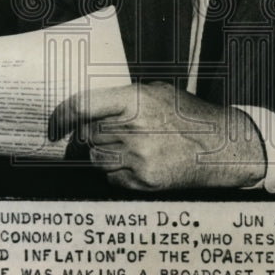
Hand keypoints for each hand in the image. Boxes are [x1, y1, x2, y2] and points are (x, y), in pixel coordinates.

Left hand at [49, 82, 266, 190]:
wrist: (222, 146)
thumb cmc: (188, 115)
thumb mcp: (157, 92)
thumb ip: (122, 99)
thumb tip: (86, 110)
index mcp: (135, 101)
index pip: (82, 107)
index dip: (62, 116)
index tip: (53, 125)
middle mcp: (134, 130)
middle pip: (88, 135)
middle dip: (93, 134)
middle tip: (112, 132)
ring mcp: (139, 158)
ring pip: (97, 158)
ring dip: (105, 153)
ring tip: (131, 146)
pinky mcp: (144, 181)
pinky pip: (112, 177)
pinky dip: (118, 171)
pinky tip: (140, 161)